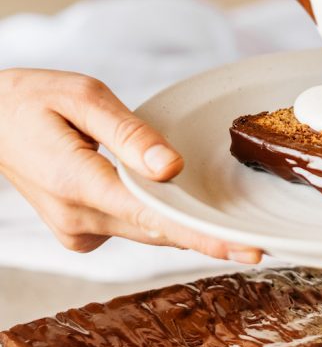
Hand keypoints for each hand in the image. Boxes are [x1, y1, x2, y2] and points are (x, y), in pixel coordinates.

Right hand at [0, 68, 262, 260]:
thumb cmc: (35, 99)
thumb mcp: (83, 96)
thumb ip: (129, 132)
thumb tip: (172, 168)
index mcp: (76, 182)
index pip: (152, 217)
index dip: (201, 235)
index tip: (245, 249)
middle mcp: (76, 219)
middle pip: (156, 232)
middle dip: (207, 237)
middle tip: (260, 245)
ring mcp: (76, 232)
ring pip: (144, 232)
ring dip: (184, 227)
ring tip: (232, 227)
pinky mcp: (79, 232)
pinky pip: (130, 227)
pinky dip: (156, 218)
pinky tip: (178, 203)